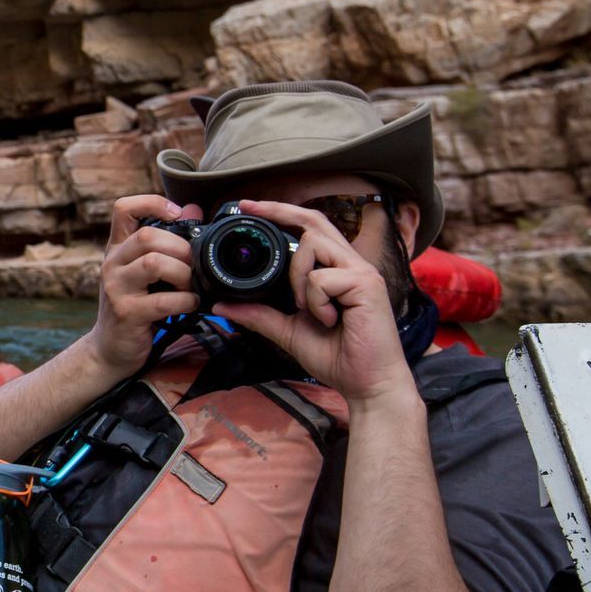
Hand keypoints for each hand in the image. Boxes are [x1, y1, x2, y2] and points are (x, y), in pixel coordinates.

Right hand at [78, 195, 203, 378]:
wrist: (110, 348)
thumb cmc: (135, 305)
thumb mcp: (146, 271)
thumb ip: (168, 240)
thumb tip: (193, 210)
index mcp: (117, 248)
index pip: (123, 208)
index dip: (152, 202)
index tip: (176, 215)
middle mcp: (112, 264)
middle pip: (147, 236)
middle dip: (181, 248)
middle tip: (193, 264)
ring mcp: (116, 288)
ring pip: (154, 263)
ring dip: (183, 273)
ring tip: (191, 285)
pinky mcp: (127, 313)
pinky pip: (163, 301)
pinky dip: (186, 301)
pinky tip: (191, 305)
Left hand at [211, 199, 413, 405]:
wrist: (365, 384)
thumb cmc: (337, 357)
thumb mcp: (288, 332)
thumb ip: (260, 316)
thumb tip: (223, 306)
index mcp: (336, 271)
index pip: (310, 229)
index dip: (282, 213)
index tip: (249, 207)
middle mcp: (351, 265)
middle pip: (314, 222)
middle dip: (279, 211)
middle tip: (248, 207)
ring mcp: (361, 272)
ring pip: (313, 247)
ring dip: (297, 278)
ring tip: (307, 309)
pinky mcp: (367, 285)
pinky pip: (321, 279)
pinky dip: (315, 302)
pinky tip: (329, 321)